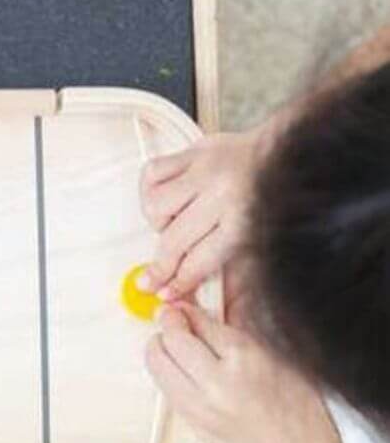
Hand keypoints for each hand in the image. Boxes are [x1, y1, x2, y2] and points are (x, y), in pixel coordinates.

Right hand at [138, 130, 261, 300]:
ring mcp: (205, 169)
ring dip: (157, 222)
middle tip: (151, 279)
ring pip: (155, 205)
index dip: (180, 282)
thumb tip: (187, 281)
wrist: (291, 151)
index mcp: (245, 218)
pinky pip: (152, 172)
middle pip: (174, 240)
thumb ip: (223, 257)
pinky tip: (161, 197)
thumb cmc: (276, 193)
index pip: (199, 260)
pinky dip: (149, 188)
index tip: (167, 292)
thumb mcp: (258, 233)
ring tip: (168, 225)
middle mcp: (223, 192)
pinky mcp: (194, 151)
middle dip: (160, 266)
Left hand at [143, 303, 335, 442]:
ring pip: (156, 364)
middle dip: (168, 324)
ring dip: (160, 347)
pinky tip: (179, 367)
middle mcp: (216, 384)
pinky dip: (165, 371)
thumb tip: (216, 304)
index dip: (188, 310)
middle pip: (171, 341)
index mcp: (244, 361)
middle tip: (173, 318)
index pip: (200, 323)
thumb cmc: (298, 411)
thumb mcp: (278, 357)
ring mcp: (198, 406)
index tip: (185, 306)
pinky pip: (163, 388)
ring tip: (172, 342)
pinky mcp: (189, 422)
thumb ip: (242, 328)